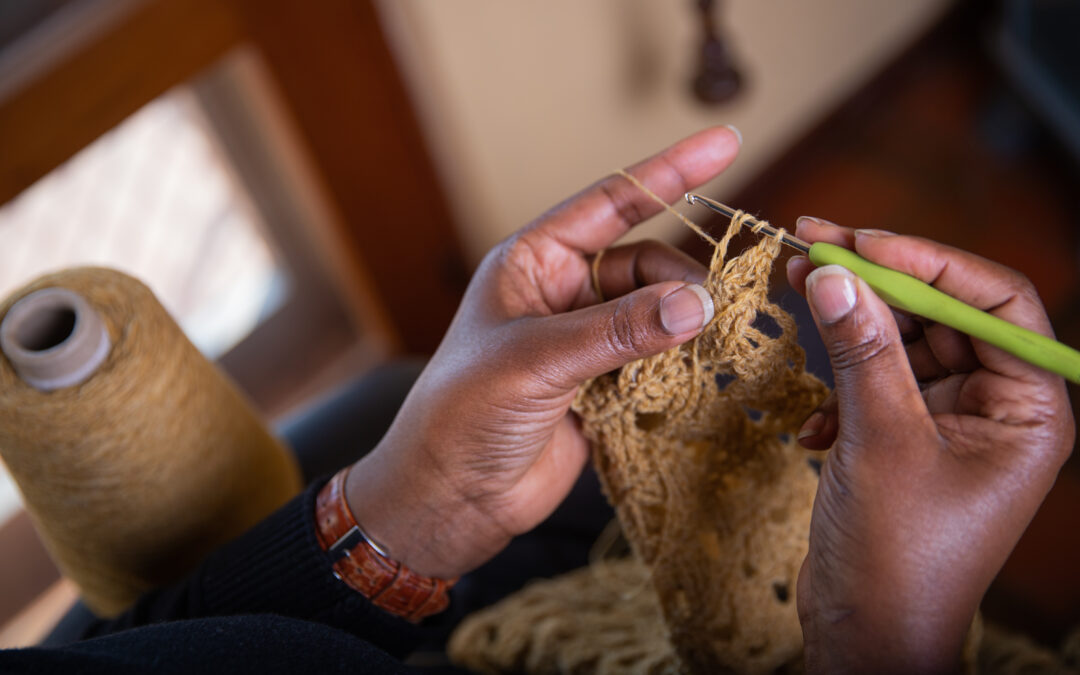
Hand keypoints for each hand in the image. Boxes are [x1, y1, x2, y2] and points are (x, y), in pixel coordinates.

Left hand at [344, 127, 741, 578]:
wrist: (449, 499)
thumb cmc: (463, 415)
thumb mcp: (536, 361)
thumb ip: (618, 330)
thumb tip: (697, 304)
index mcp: (533, 263)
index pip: (610, 204)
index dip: (668, 172)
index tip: (726, 143)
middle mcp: (561, 293)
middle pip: (645, 261)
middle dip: (683, 276)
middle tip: (713, 309)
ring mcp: (583, 340)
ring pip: (656, 311)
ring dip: (686, 323)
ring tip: (709, 343)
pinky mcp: (602, 386)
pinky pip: (656, 358)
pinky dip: (680, 361)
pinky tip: (698, 371)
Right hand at [787, 219, 1074, 672]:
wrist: (866, 636)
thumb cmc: (900, 556)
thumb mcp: (880, 439)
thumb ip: (861, 349)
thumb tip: (831, 271)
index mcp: (1028, 407)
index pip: (992, 300)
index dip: (927, 261)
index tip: (858, 240)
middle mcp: (996, 408)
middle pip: (941, 313)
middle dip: (875, 282)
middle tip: (809, 244)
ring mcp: (949, 423)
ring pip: (899, 344)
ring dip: (847, 330)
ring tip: (793, 293)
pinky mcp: (905, 439)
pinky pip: (873, 382)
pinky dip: (838, 389)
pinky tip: (813, 422)